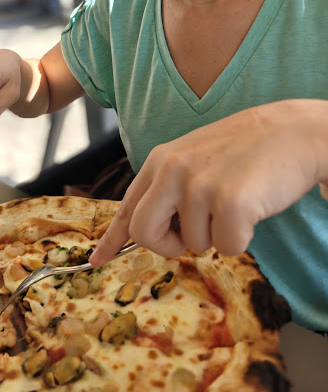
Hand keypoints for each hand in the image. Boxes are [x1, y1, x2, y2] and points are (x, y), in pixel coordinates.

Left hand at [89, 99, 327, 265]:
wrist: (296, 131)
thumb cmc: (245, 150)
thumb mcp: (193, 159)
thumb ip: (166, 189)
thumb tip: (147, 229)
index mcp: (160, 161)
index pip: (127, 207)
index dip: (111, 239)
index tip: (96, 260)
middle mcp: (172, 171)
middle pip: (144, 234)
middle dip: (167, 245)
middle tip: (192, 233)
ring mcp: (199, 185)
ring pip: (193, 245)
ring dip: (216, 234)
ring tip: (235, 201)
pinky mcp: (229, 202)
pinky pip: (226, 248)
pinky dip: (241, 238)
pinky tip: (252, 208)